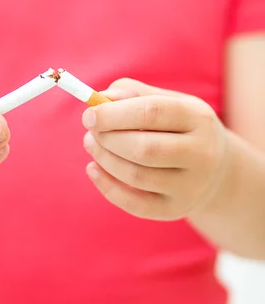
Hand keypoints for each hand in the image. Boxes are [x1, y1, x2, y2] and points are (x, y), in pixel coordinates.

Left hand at [82, 79, 229, 220]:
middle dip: (108, 139)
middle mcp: (202, 154)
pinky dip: (107, 186)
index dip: (114, 114)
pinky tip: (93, 169)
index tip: (88, 115)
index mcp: (199, 119)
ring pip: (136, 176)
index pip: (152, 112)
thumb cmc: (179, 127)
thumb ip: (133, 94)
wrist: (216, 169)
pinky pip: (135, 204)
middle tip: (90, 132)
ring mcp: (191, 186)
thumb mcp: (167, 102)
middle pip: (144, 148)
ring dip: (104, 159)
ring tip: (91, 145)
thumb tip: (99, 100)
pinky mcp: (176, 209)